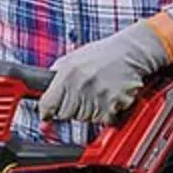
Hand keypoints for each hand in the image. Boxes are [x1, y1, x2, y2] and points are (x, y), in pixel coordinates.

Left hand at [38, 20, 169, 123]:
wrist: (131, 52)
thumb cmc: (102, 54)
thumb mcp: (71, 58)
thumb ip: (55, 76)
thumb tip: (41, 96)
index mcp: (67, 73)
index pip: (48, 103)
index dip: (46, 111)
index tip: (47, 114)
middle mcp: (81, 85)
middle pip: (65, 114)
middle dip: (71, 108)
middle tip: (82, 94)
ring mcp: (98, 95)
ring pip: (84, 118)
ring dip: (89, 111)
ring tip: (97, 92)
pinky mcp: (114, 104)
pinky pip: (104, 119)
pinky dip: (107, 113)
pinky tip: (109, 97)